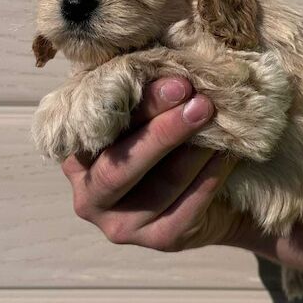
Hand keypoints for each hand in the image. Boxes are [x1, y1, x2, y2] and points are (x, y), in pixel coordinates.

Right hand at [61, 77, 242, 250]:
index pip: (102, 129)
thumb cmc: (171, 143)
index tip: (178, 82)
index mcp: (76, 156)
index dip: (140, 104)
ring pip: (159, 186)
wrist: (212, 196)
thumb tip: (169, 62)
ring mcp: (119, 225)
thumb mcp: (151, 116)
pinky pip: (186, 208)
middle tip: (200, 102)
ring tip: (218, 123)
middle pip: (121, 165)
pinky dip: (208, 177)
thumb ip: (144, 95)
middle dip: (163, 131)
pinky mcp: (157, 240)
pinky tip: (226, 153)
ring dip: (193, 150)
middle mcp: (88, 195)